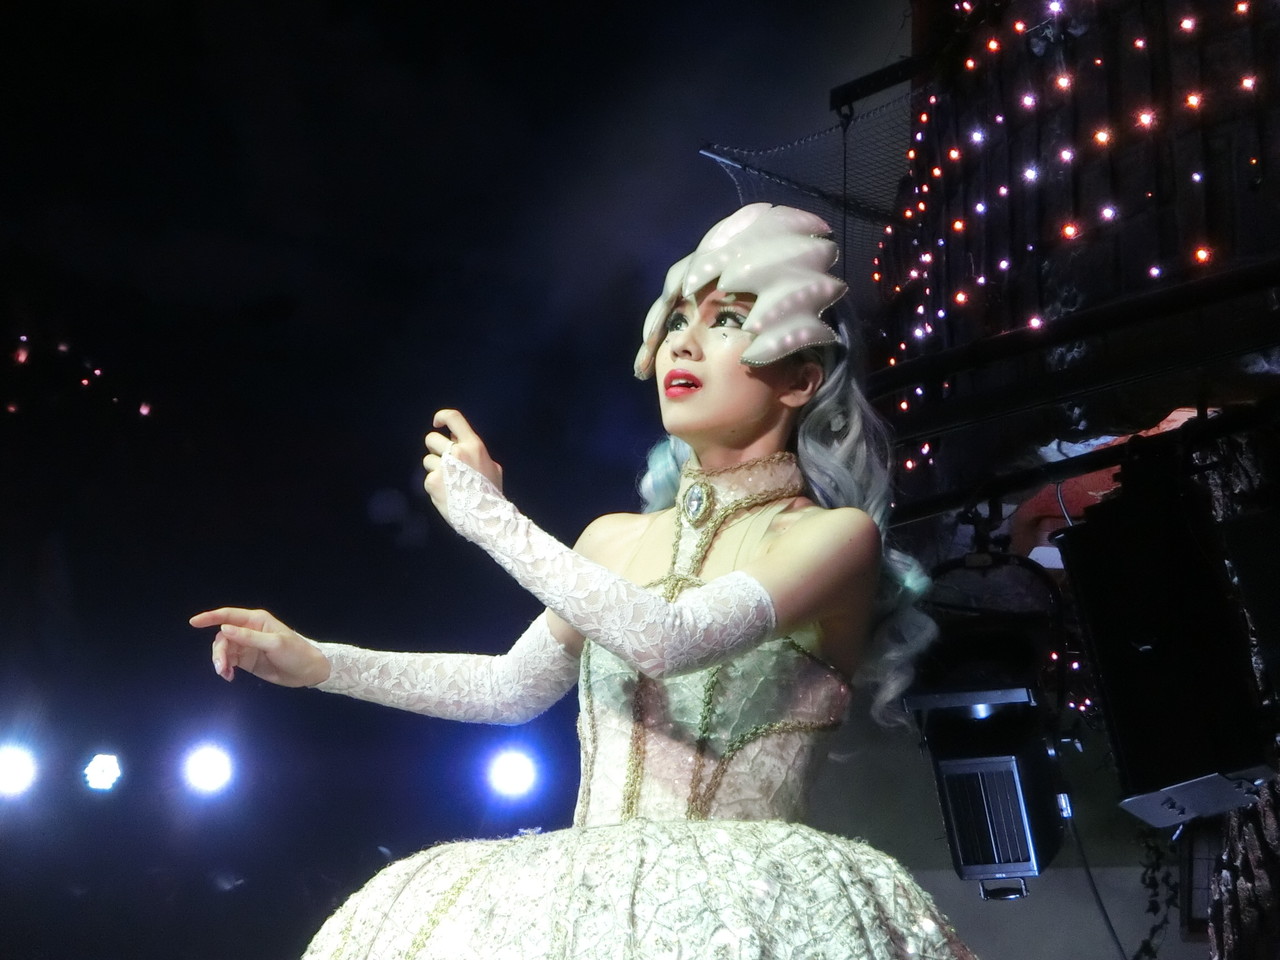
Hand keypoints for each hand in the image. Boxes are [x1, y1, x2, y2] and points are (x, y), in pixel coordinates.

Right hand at [189, 607, 329, 685]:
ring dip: (220, 661)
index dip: (210, 617)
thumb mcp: (274, 644)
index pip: (228, 615)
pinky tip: (229, 676)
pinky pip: (229, 661)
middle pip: (223, 636)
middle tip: (221, 667)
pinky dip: (225, 669)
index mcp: (256, 620)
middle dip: (218, 651)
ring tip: (225, 674)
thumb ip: (249, 637)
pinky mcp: (247, 660)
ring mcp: (247, 646)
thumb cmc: (295, 653)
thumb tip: (224, 629)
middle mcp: (248, 631)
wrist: (308, 672)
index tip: (193, 623)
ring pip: (224, 650)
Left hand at [422, 408, 502, 521]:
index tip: (437, 423)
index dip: (441, 416)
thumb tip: (460, 442)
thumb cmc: (491, 493)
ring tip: (448, 483)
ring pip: (427, 460)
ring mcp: (443, 467)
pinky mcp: (433, 482)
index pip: (453, 418)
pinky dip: (434, 487)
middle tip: (443, 462)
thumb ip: (475, 452)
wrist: (486, 517)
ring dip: (435, 470)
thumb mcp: (492, 467)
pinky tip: (446, 494)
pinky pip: (427, 479)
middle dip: (434, 449)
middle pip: (431, 438)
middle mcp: (456, 452)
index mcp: (473, 445)